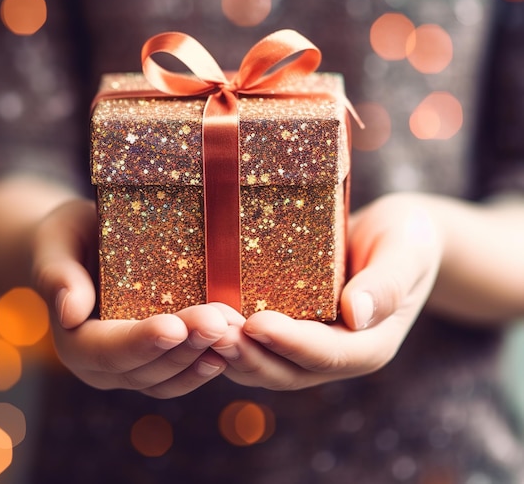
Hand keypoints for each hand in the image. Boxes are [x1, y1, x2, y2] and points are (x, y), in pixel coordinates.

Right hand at [31, 199, 231, 397]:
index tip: (173, 327)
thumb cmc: (67, 238)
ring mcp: (131, 366)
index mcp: (73, 340)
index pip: (106, 350)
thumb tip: (69, 312)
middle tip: (218, 322)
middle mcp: (101, 364)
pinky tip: (231, 347)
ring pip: (167, 377)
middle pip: (144, 369)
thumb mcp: (57, 244)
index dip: (141, 342)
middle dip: (184, 349)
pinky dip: (204, 364)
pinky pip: (180, 373)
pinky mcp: (156, 358)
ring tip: (232, 331)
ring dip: (201, 357)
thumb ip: (58, 274)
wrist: (83, 244)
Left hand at [211, 193, 442, 389]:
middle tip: (211, 331)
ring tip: (198, 328)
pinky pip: (258, 344)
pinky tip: (202, 320)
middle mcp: (338, 354)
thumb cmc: (407, 237)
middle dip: (248, 354)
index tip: (256, 323)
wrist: (395, 235)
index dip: (291, 343)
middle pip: (288, 370)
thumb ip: (388, 283)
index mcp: (370, 343)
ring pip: (266, 364)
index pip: (328, 354)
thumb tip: (358, 315)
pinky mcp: (292, 329)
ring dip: (231, 352)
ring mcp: (311, 345)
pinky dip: (231, 339)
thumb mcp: (406, 250)